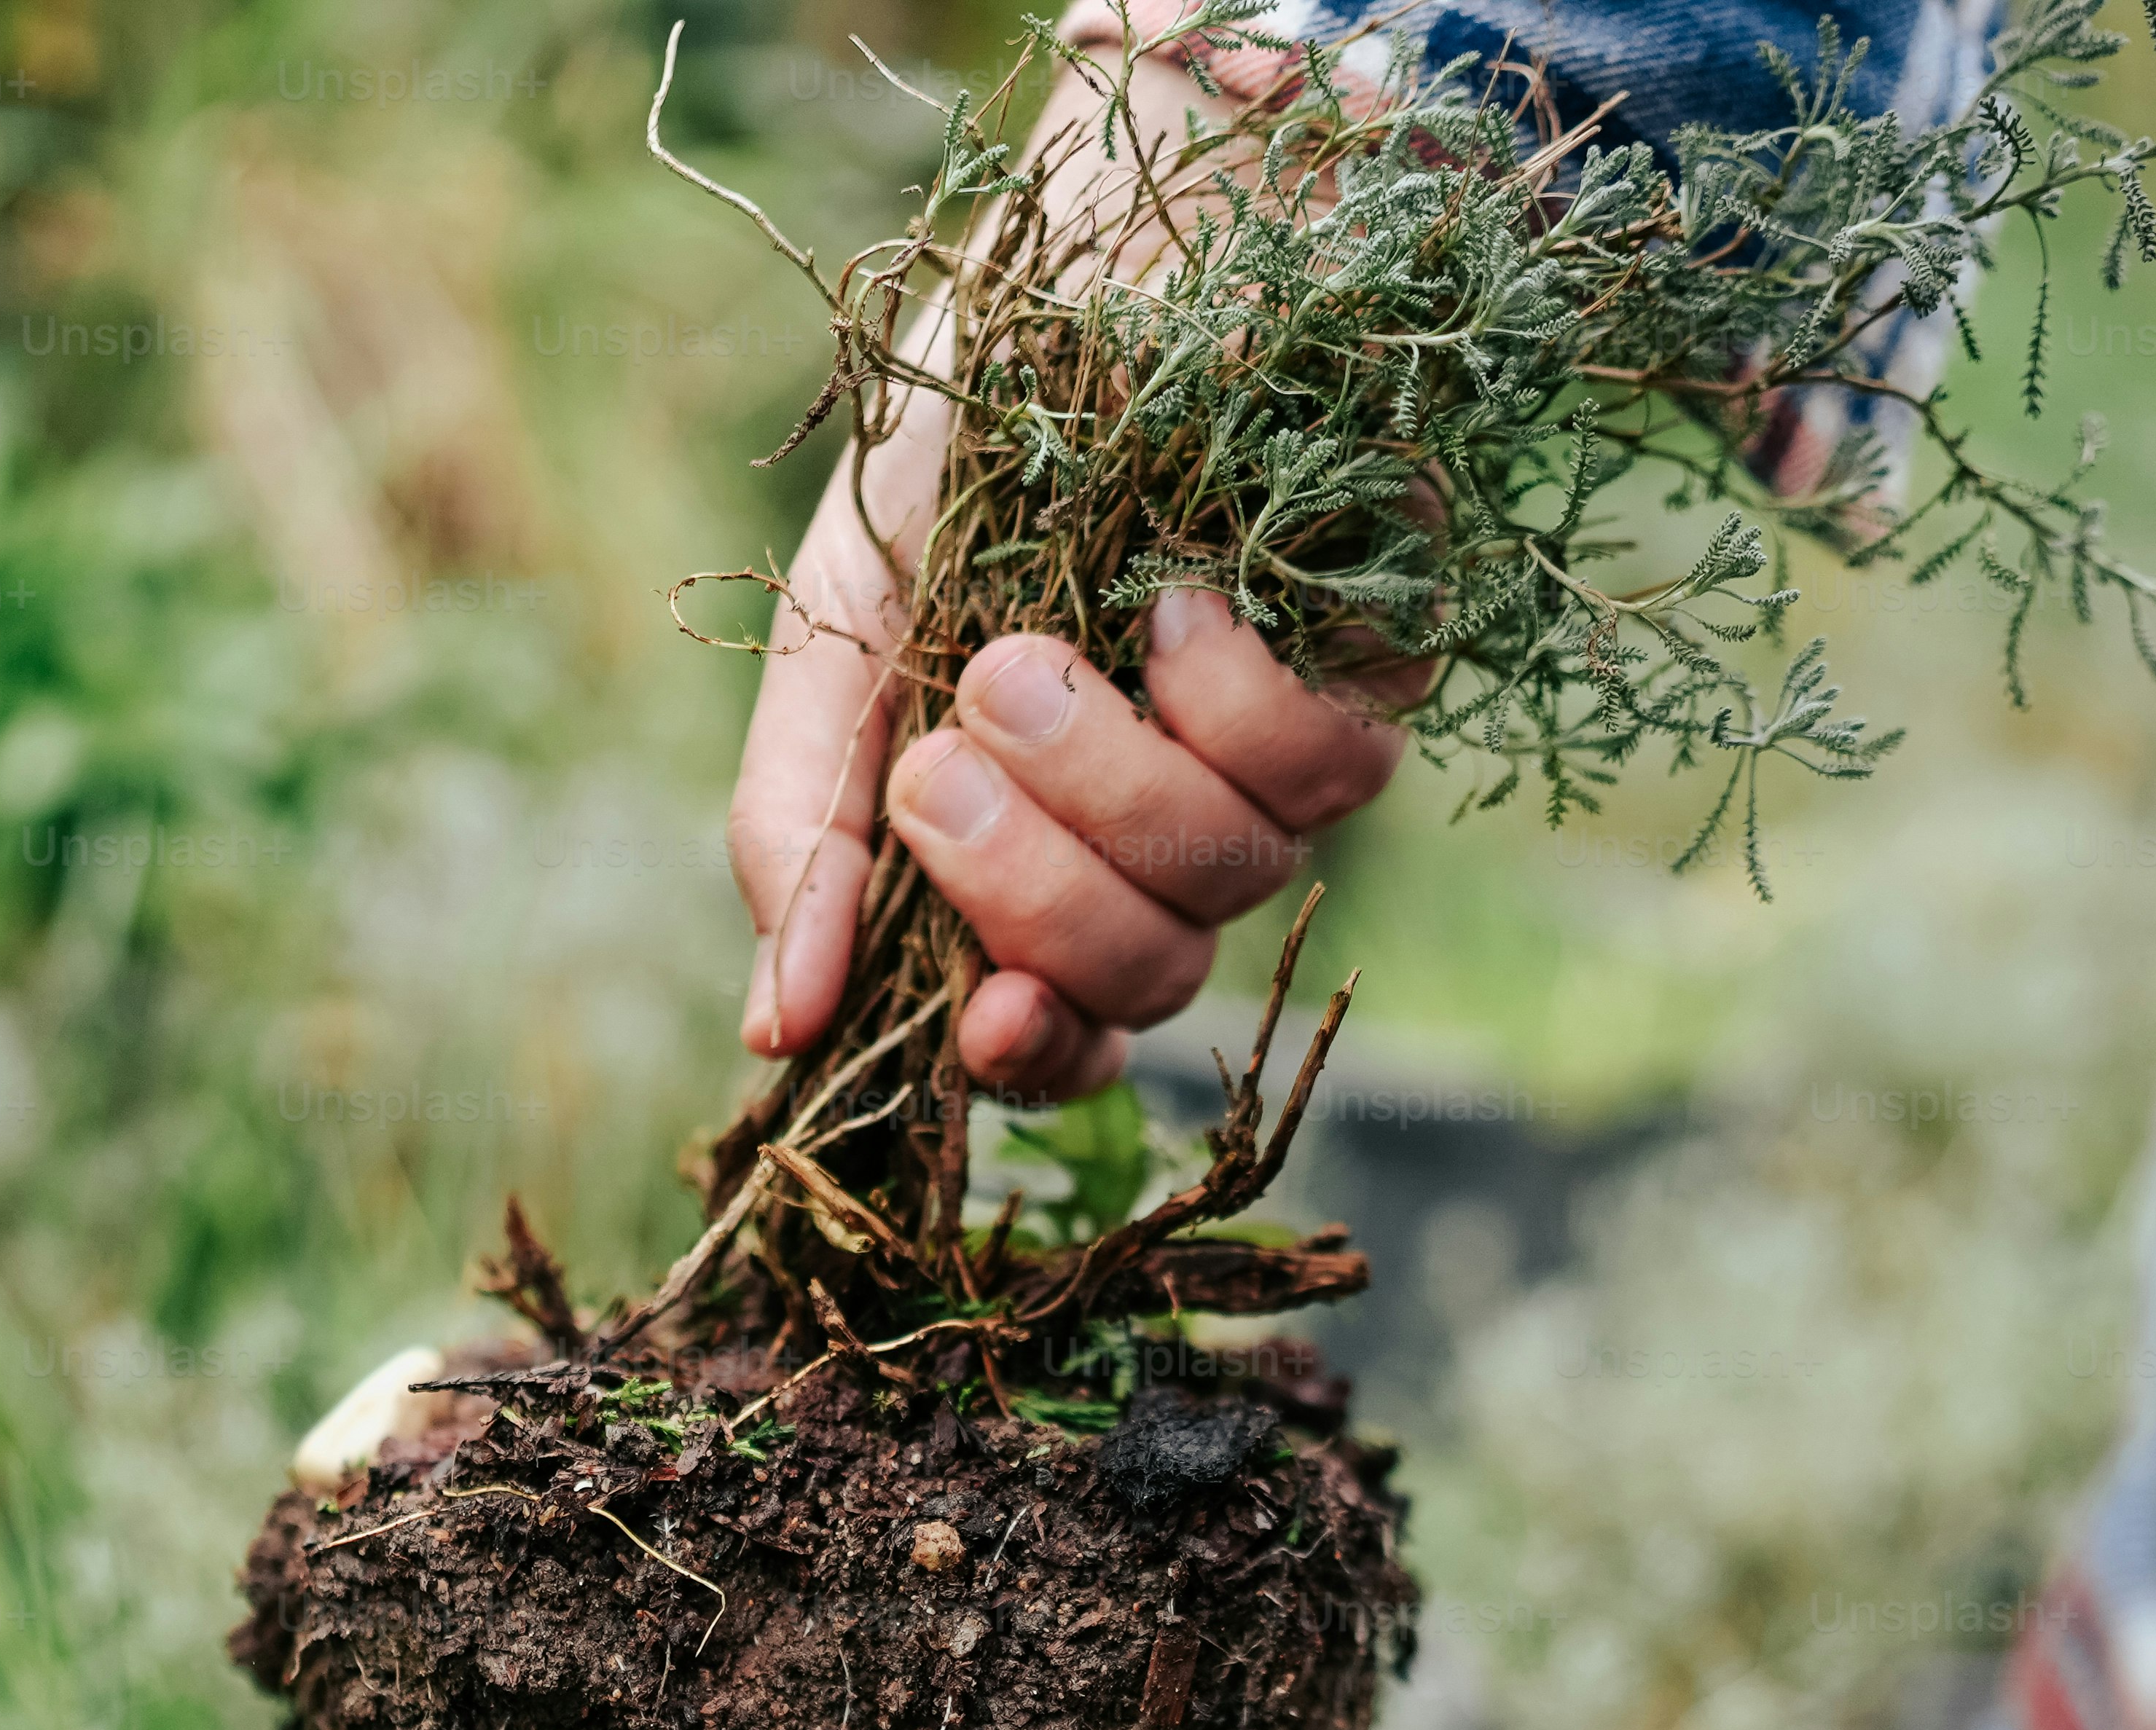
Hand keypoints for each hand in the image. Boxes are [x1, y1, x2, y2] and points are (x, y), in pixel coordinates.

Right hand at [723, 52, 1433, 1097]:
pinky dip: (1233, 703)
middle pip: (1148, 974)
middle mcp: (1167, 827)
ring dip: (1109, 787)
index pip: (1068, 1028)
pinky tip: (1174, 606)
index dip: (1041, 1056)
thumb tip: (773, 1032)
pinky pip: (1331, 767)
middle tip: (944, 766)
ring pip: (1232, 878)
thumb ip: (801, 825)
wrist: (1099, 246)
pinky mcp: (1382, 669)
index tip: (989, 1022)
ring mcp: (1279, 758)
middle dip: (1039, 897)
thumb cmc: (960, 446)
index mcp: (1039, 846)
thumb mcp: (841, 627)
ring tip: (1019, 658)